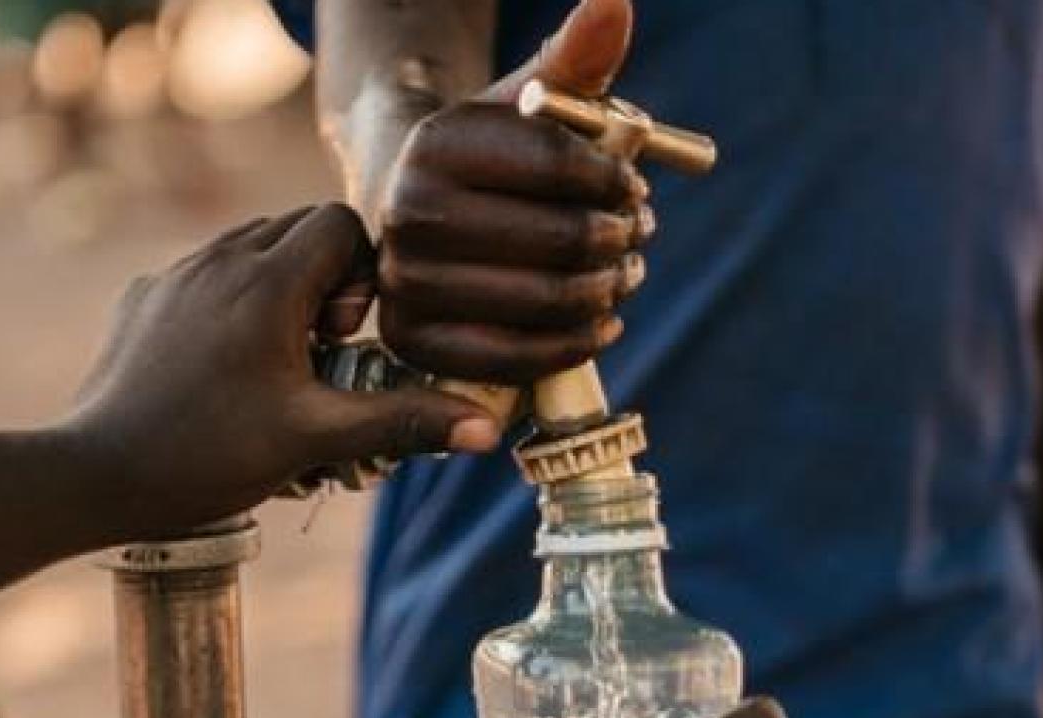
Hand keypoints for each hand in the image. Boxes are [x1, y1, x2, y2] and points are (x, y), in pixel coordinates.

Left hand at [64, 204, 498, 537]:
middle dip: (325, 281)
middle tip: (318, 355)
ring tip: (278, 365)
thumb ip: (404, 421)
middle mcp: (218, 260)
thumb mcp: (317, 440)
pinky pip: (206, 276)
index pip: (341, 223)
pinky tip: (224, 371)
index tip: (345, 338)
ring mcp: (174, 275)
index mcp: (266, 281)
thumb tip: (487, 430)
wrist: (92, 475)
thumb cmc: (206, 456)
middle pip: (298, 228)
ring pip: (251, 248)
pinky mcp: (143, 299)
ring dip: (281, 291)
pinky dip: (232, 305)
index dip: (361, 276)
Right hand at [376, 0, 652, 384]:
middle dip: (617, 239)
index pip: (557, 164)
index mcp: (436, 143)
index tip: (633, 186)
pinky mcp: (415, 342)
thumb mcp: (530, 103)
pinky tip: (601, 321)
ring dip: (605, 291)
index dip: (615, 179)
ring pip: (543, 301)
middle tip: (638, 236)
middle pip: (557, 239)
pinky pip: (515, 358)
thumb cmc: (495, 158)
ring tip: (623, 274)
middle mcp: (406, 212)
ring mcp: (404, 283)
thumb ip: (576, 59)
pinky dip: (574, 343)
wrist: (418, 212)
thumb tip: (617, 3)